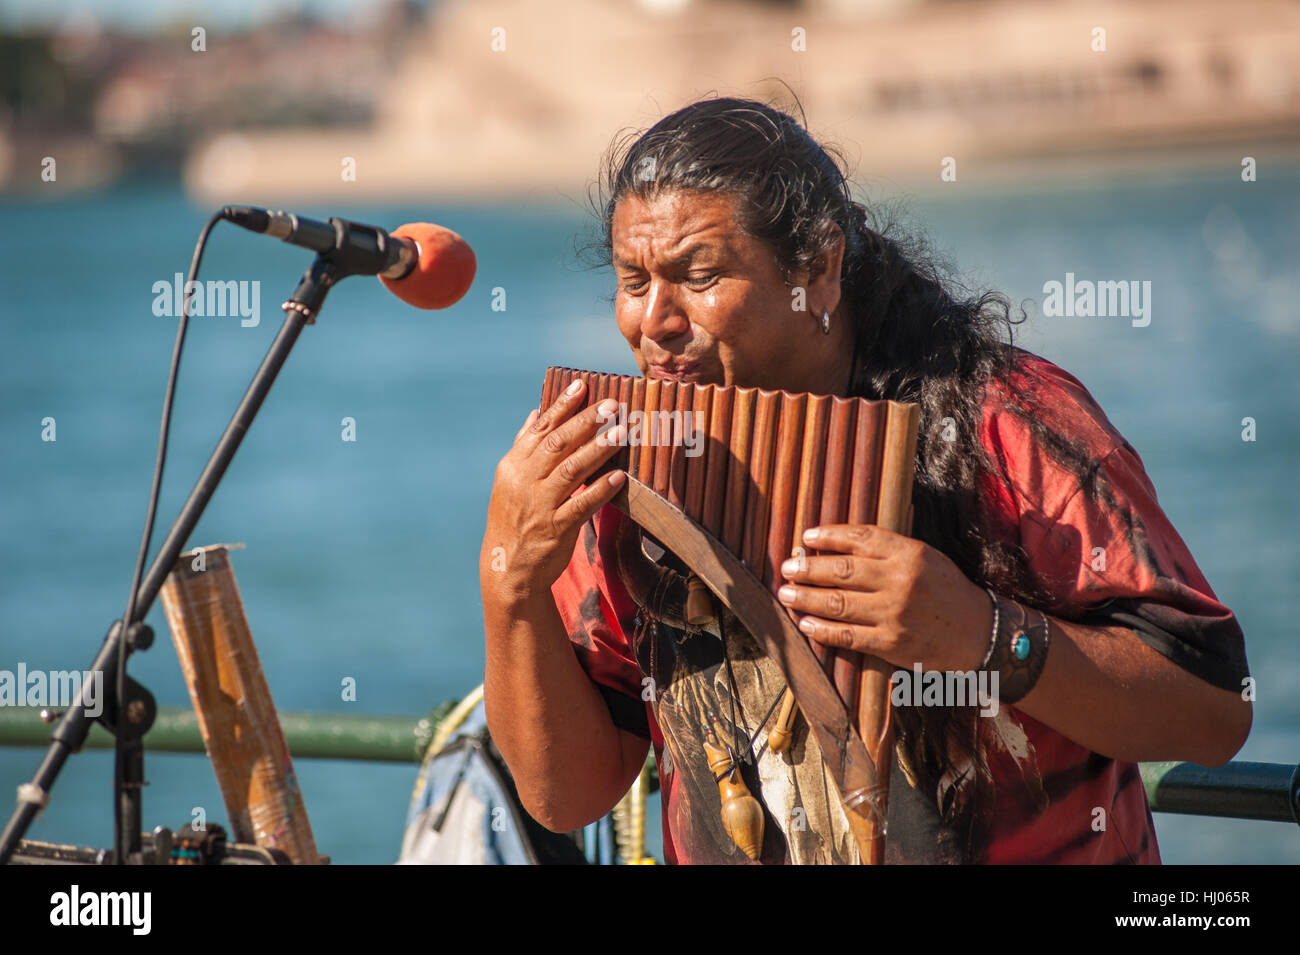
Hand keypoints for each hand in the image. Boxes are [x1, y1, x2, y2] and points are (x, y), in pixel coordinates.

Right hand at [481, 378, 626, 602]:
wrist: (507, 568)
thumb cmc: (514, 519)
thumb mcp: (509, 480)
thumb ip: (524, 446)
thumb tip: (534, 412)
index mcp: (513, 465)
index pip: (541, 428)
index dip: (562, 405)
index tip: (583, 385)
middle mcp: (524, 481)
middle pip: (558, 444)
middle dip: (586, 422)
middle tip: (612, 405)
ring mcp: (538, 505)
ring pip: (571, 470)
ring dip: (598, 449)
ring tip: (621, 432)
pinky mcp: (555, 528)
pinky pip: (581, 505)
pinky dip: (600, 490)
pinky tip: (619, 477)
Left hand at [775, 524, 991, 672]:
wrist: (979, 633)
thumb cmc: (946, 590)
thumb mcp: (925, 557)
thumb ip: (887, 549)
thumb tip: (839, 545)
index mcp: (909, 553)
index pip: (859, 538)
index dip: (828, 536)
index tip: (807, 537)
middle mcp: (900, 581)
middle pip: (841, 570)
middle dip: (808, 568)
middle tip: (787, 567)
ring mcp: (894, 614)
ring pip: (837, 603)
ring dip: (806, 597)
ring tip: (785, 592)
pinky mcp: (890, 643)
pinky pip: (847, 635)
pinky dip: (822, 629)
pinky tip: (805, 622)